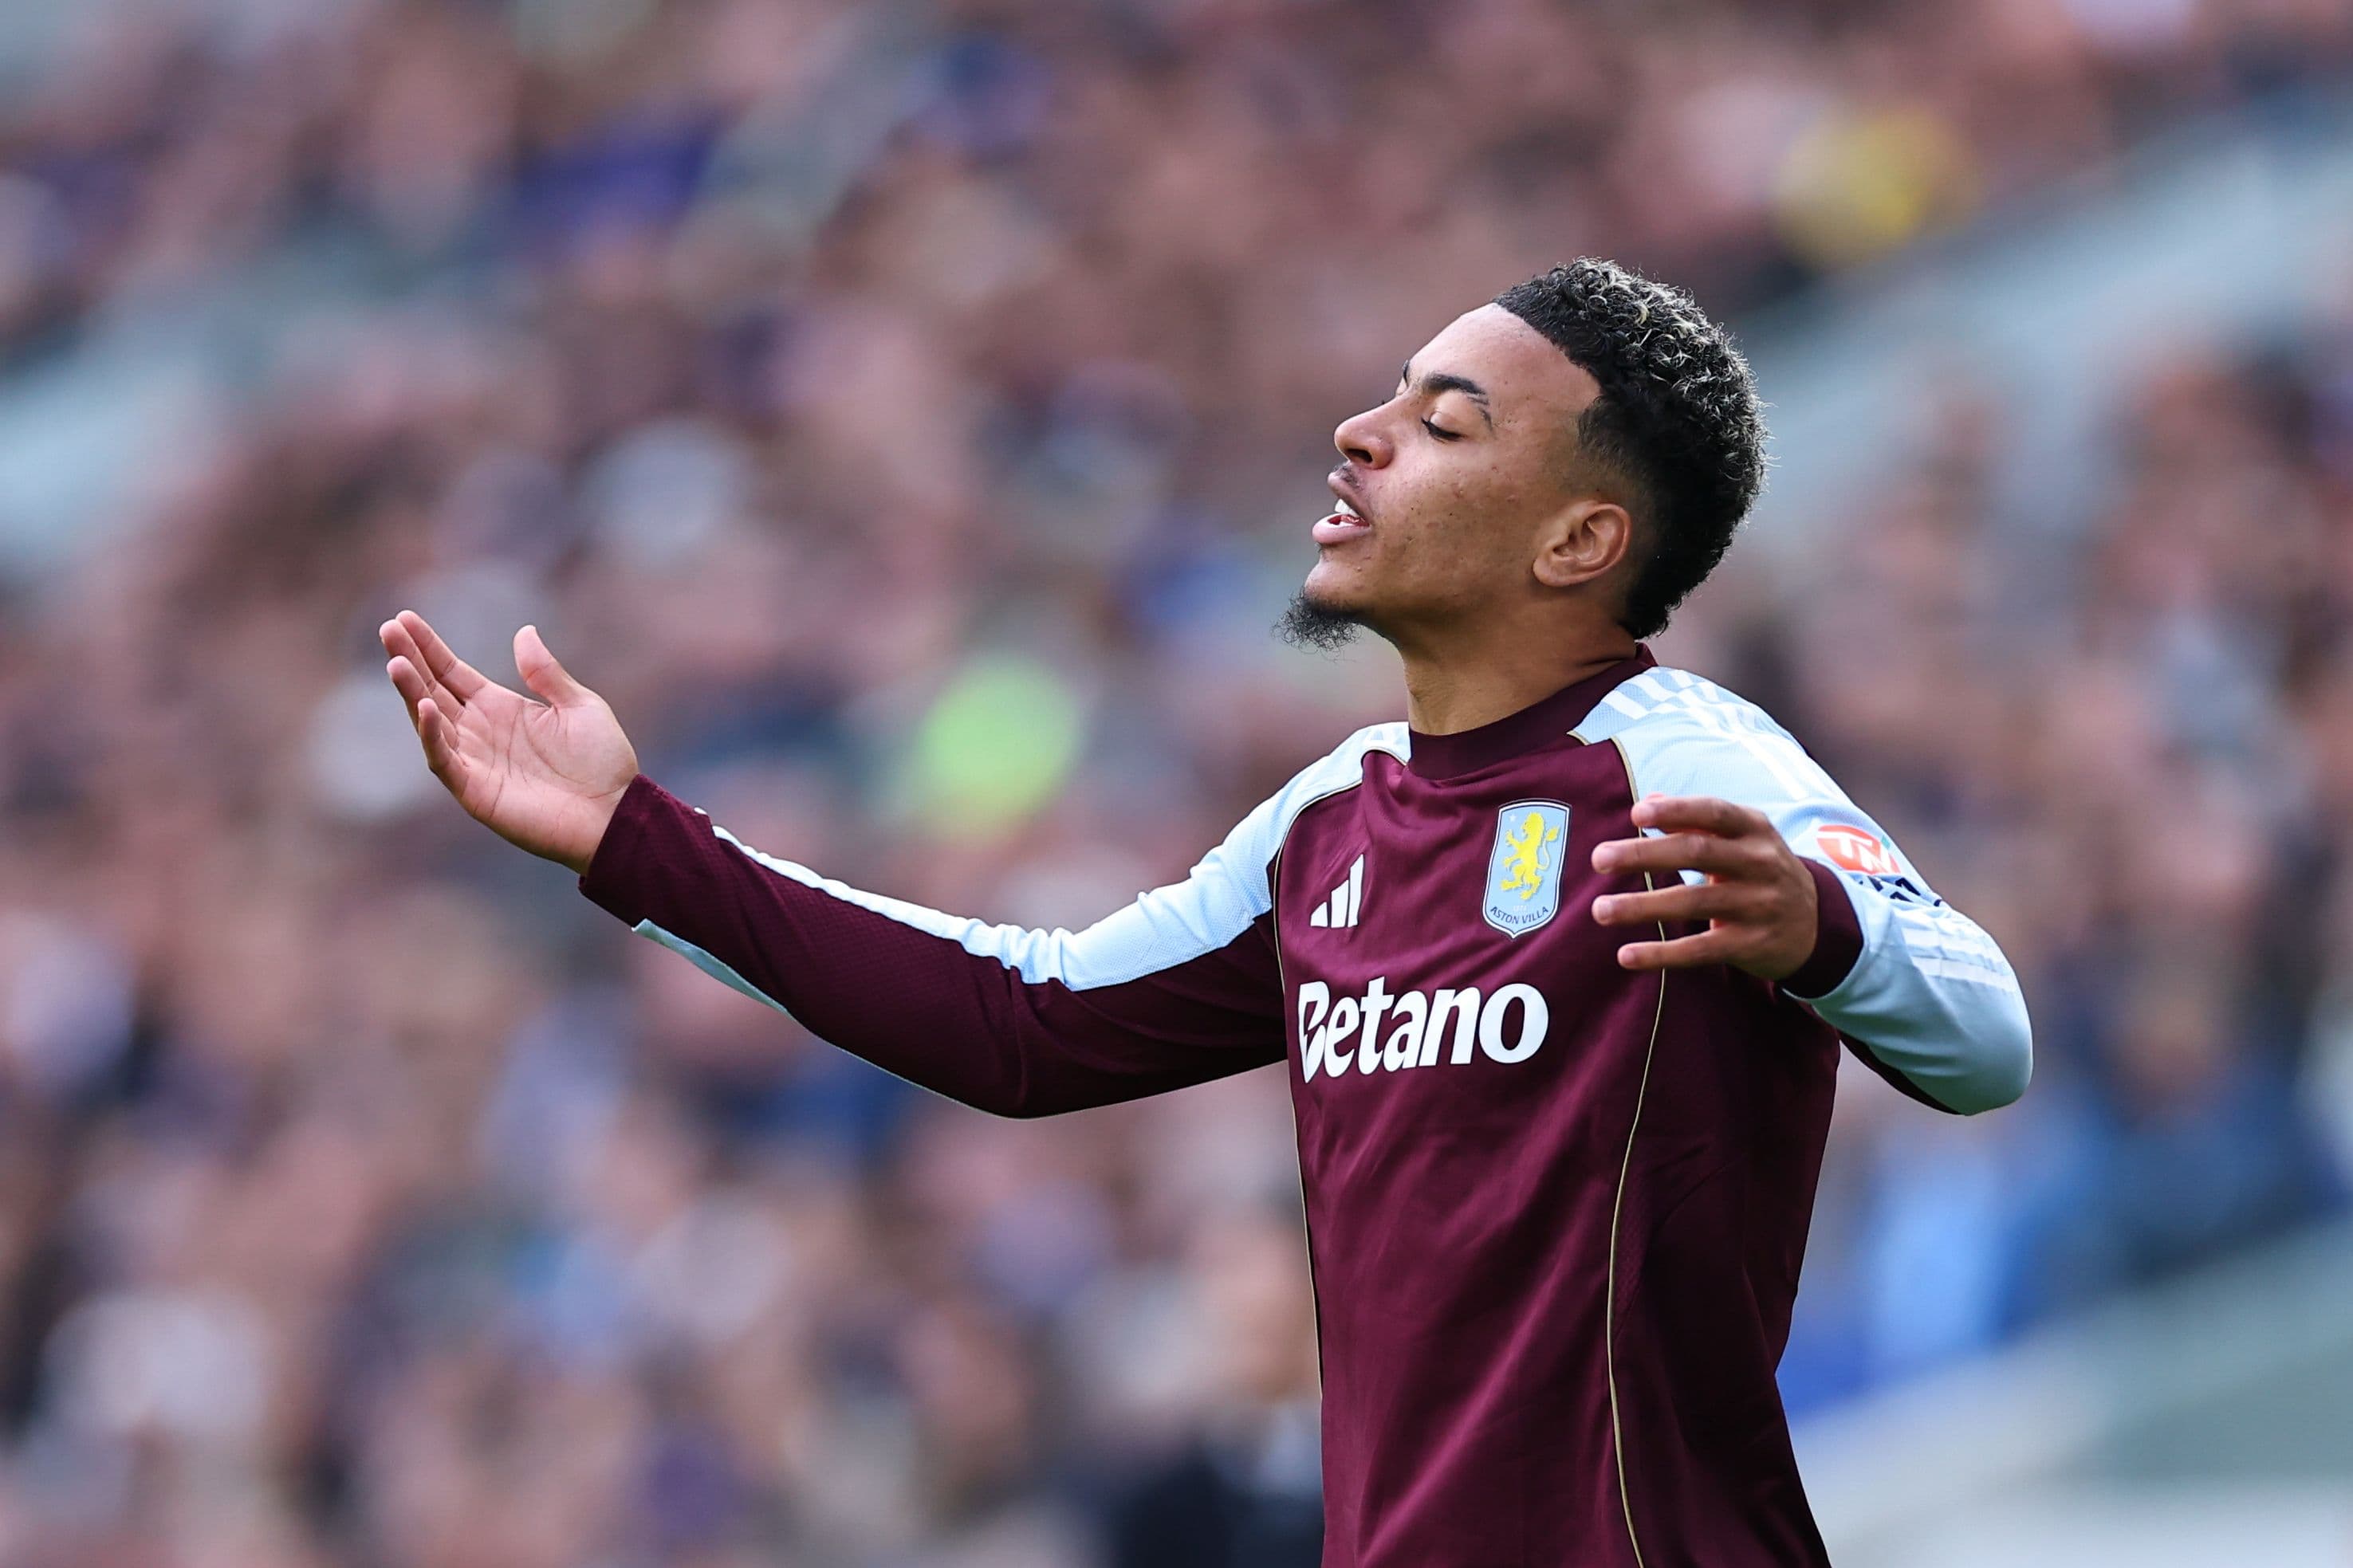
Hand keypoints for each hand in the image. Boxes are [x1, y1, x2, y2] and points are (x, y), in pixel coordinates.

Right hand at [379, 611, 639, 875]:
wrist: (616, 814)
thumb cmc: (603, 764)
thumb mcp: (579, 706)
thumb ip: (547, 673)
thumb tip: (523, 632)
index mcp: (501, 709)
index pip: (453, 673)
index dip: (428, 648)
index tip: (403, 618)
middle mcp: (480, 733)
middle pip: (433, 691)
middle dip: (409, 661)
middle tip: (387, 629)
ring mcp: (474, 762)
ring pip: (430, 722)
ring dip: (412, 693)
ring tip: (396, 663)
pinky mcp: (476, 791)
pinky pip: (444, 760)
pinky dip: (431, 736)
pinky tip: (425, 707)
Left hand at [1588, 795, 1817, 979]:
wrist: (1816, 923)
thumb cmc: (1760, 870)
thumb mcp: (1742, 839)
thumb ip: (1696, 821)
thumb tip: (1648, 799)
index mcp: (1755, 829)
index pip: (1714, 813)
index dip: (1675, 811)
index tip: (1635, 814)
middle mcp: (1760, 863)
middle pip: (1696, 853)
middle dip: (1644, 854)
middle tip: (1598, 859)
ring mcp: (1758, 905)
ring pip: (1693, 902)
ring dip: (1641, 906)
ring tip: (1600, 910)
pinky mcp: (1751, 944)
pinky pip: (1700, 949)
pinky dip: (1661, 953)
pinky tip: (1627, 955)